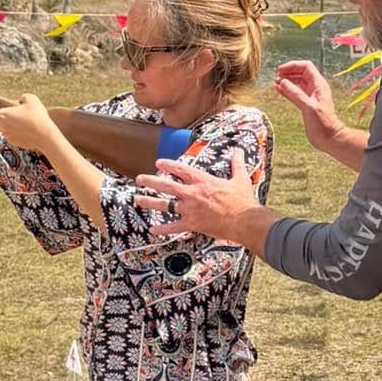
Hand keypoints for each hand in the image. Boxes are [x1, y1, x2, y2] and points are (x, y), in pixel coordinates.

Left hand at [0, 93, 62, 153]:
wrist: (45, 136)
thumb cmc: (37, 117)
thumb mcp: (32, 99)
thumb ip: (23, 97)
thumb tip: (21, 100)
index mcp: (2, 115)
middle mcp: (2, 127)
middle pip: (1, 122)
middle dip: (9, 119)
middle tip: (22, 116)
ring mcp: (8, 136)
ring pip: (9, 129)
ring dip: (15, 127)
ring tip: (29, 124)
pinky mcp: (15, 143)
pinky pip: (16, 137)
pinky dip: (21, 134)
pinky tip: (31, 131)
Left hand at [136, 150, 257, 243]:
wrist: (244, 221)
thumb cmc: (242, 200)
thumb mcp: (241, 178)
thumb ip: (237, 164)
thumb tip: (238, 151)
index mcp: (203, 181)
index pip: (181, 169)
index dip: (168, 165)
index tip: (158, 163)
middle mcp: (192, 193)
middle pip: (166, 185)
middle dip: (150, 181)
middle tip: (139, 179)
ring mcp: (190, 209)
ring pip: (164, 205)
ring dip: (149, 202)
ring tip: (137, 200)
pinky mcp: (192, 224)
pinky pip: (174, 227)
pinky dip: (162, 229)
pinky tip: (152, 230)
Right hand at [274, 60, 342, 150]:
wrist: (330, 138)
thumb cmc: (323, 124)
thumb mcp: (309, 107)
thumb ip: (295, 94)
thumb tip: (283, 82)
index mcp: (319, 85)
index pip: (306, 67)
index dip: (293, 66)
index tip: (280, 70)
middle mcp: (315, 88)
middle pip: (300, 73)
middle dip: (288, 72)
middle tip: (276, 76)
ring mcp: (310, 96)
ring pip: (296, 83)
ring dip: (286, 81)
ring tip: (275, 82)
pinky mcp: (305, 105)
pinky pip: (294, 93)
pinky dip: (286, 90)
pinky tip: (278, 89)